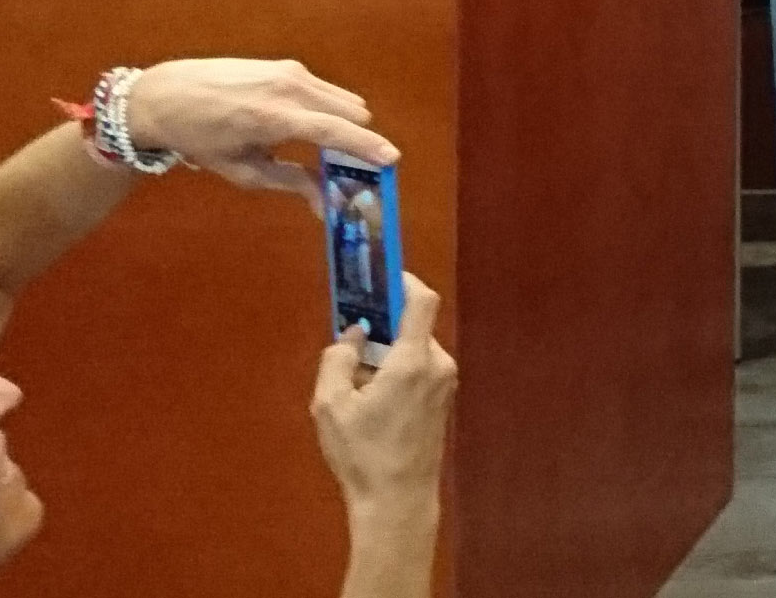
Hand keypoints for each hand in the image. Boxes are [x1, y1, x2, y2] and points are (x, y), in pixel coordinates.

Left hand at [121, 59, 396, 207]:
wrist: (166, 94)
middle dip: (357, 140)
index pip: (334, 131)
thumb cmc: (200, 138)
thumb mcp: (242, 170)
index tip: (391, 160)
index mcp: (275, 117)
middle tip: (350, 168)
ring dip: (343, 124)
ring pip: (343, 100)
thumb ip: (291, 183)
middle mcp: (290, 87)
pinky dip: (327, 110)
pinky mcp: (286, 65)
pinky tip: (301, 126)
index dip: (366, 147)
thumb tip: (327, 205)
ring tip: (322, 149)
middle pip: (352, 112)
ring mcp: (290, 71)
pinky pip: (325, 90)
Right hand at [313, 274, 456, 516]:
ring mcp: (444, 384)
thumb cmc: (364, 455)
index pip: (421, 300)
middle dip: (381, 328)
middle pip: (411, 327)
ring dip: (386, 356)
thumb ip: (337, 359)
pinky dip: (396, 372)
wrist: (398, 502)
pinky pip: (419, 370)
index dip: (403, 280)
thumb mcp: (331, 406)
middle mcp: (438, 365)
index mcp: (414, 360)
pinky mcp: (442, 401)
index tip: (381, 274)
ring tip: (355, 385)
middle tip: (351, 340)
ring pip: (413, 351)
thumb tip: (352, 334)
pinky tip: (371, 402)